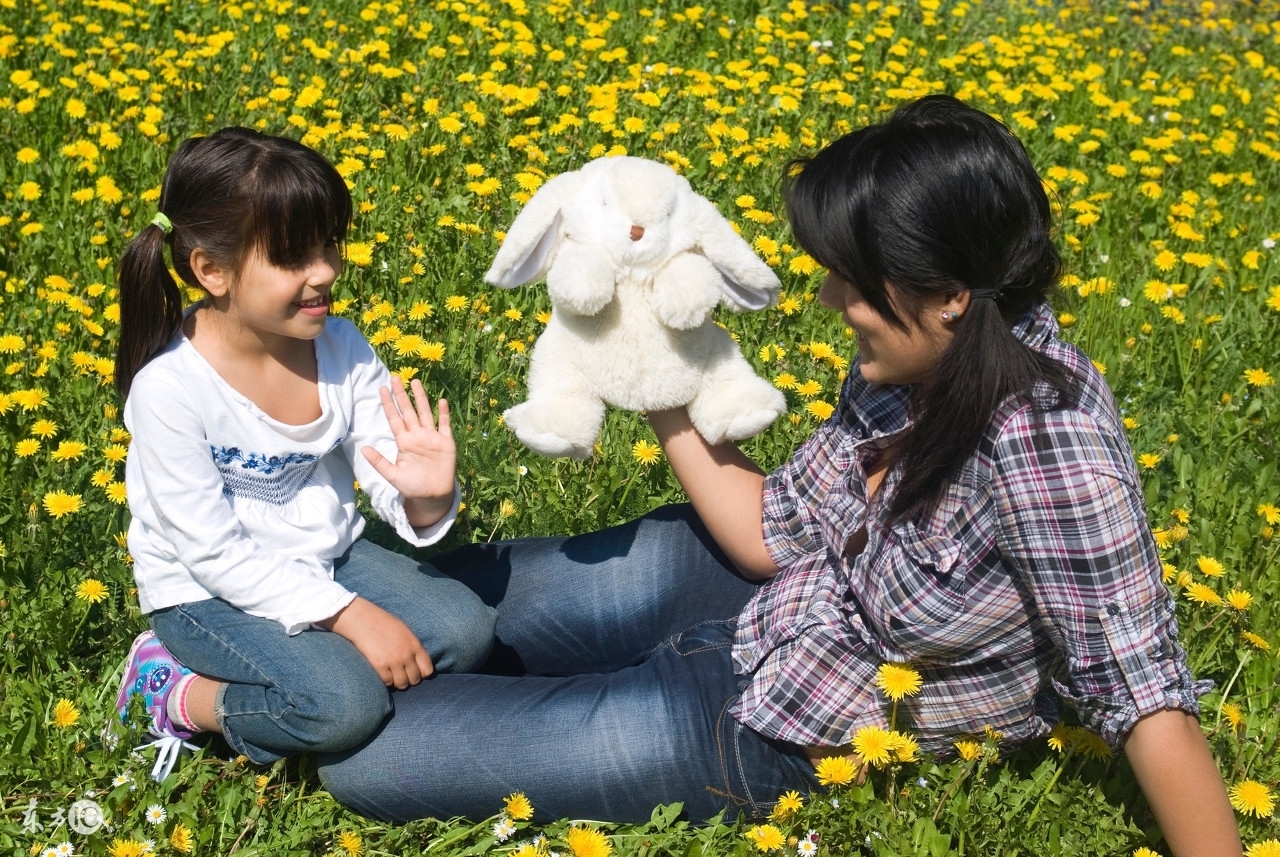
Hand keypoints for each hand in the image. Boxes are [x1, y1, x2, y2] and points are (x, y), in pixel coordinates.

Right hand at [319, 597, 434, 688]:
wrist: (363, 620)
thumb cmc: (383, 624)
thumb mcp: (405, 632)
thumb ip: (413, 647)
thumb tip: (418, 664)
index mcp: (415, 645)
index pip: (428, 670)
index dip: (422, 674)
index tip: (415, 673)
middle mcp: (407, 654)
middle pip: (415, 679)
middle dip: (409, 679)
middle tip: (401, 675)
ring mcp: (393, 661)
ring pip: (402, 684)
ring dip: (397, 682)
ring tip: (392, 675)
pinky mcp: (379, 665)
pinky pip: (387, 682)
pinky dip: (385, 681)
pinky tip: (382, 673)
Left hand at [362, 377, 455, 521]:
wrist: (432, 496)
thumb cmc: (412, 486)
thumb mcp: (392, 475)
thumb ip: (379, 462)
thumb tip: (363, 448)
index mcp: (404, 442)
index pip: (394, 419)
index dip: (388, 404)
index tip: (382, 389)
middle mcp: (417, 436)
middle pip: (408, 411)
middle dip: (401, 395)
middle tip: (395, 377)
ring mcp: (431, 437)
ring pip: (425, 413)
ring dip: (421, 398)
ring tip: (415, 382)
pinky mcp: (446, 442)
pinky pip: (444, 425)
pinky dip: (443, 413)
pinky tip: (441, 401)